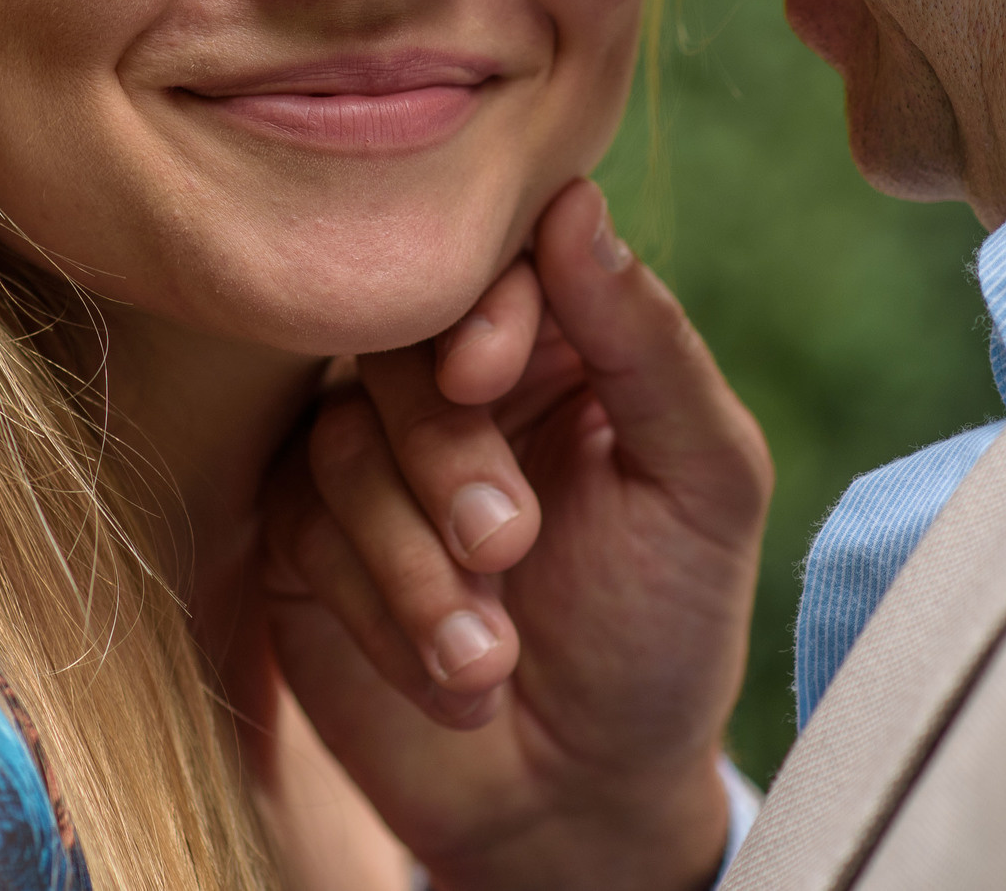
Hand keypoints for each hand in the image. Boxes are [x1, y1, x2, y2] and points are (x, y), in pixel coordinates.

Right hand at [263, 181, 771, 890]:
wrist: (580, 800)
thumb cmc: (661, 631)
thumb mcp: (700, 486)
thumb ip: (649, 348)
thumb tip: (574, 205)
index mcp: (562, 340)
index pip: (496, 256)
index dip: (478, 300)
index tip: (486, 369)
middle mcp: (455, 380)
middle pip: (399, 340)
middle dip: (446, 448)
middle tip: (507, 545)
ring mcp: (371, 455)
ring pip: (342, 440)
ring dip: (416, 560)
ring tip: (491, 656)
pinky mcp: (306, 537)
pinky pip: (305, 528)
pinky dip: (381, 609)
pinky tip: (453, 677)